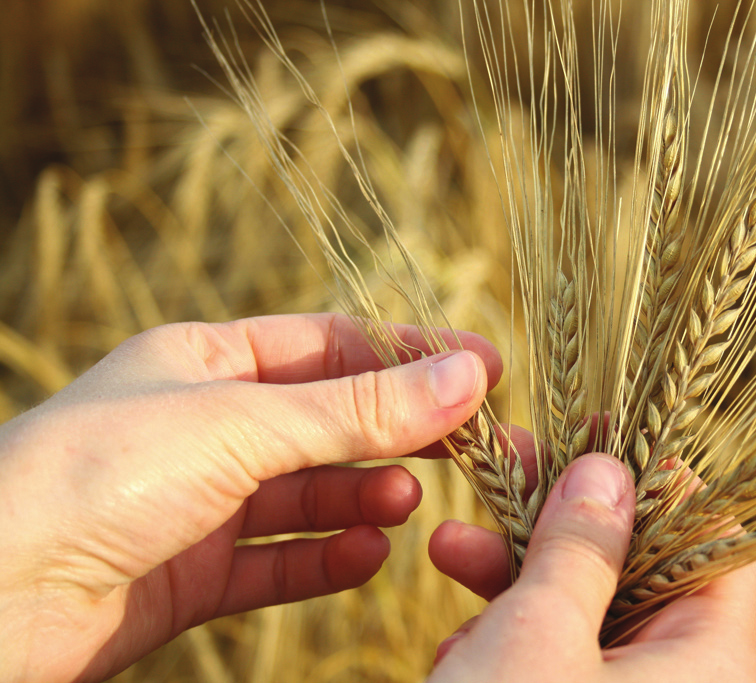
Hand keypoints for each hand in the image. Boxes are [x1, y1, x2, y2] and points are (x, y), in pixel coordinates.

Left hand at [0, 313, 500, 682]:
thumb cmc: (96, 473)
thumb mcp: (241, 423)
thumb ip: (357, 409)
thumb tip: (466, 375)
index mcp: (206, 360)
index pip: (331, 345)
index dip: (409, 356)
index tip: (484, 368)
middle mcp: (206, 426)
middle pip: (331, 420)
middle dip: (402, 432)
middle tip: (477, 447)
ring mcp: (202, 501)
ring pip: (311, 493)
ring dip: (366, 495)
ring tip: (407, 501)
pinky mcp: (194, 573)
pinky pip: (281, 560)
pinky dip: (328, 558)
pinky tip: (367, 554)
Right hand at [427, 454, 755, 681]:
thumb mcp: (539, 637)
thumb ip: (579, 545)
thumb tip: (609, 469)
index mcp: (711, 665)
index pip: (714, 541)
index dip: (660, 482)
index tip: (599, 437)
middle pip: (637, 572)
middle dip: (556, 524)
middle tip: (499, 473)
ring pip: (587, 618)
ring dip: (517, 582)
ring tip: (449, 555)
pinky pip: (562, 669)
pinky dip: (512, 646)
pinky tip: (458, 652)